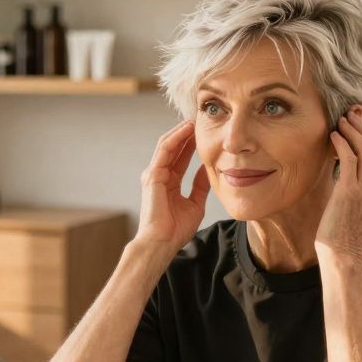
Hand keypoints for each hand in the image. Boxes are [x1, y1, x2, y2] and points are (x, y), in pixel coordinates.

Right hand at [134, 120, 209, 252]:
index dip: (192, 143)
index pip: (181, 156)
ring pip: (168, 145)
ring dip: (180, 131)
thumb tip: (208, 169)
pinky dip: (175, 138)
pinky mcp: (152, 175)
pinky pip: (164, 151)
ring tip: (194, 119)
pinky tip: (186, 130)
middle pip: (174, 147)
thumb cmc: (175, 230)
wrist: (162, 243)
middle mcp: (159, 175)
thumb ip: (200, 186)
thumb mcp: (195, 204)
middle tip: (200, 118)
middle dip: (186, 132)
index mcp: (169, 182)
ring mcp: (154, 174)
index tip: (205, 131)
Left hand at [315, 111, 361, 264]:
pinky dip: (342, 143)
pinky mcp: (351, 191)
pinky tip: (333, 137)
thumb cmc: (345, 237)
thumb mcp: (360, 211)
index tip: (358, 126)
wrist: (343, 256)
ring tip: (339, 122)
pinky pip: (349, 159)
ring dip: (352, 132)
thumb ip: (361, 192)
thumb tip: (348, 174)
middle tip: (349, 117)